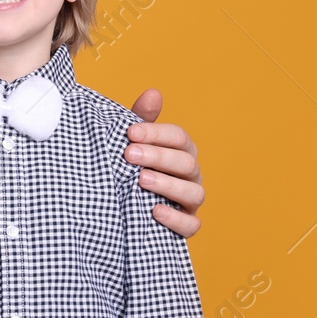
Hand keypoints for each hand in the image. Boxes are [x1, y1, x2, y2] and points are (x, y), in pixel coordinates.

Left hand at [124, 88, 203, 237]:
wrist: (122, 201)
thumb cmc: (132, 164)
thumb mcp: (134, 142)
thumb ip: (143, 119)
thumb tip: (153, 92)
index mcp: (182, 150)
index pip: (179, 137)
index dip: (156, 133)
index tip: (130, 132)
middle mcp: (192, 174)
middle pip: (186, 163)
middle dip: (158, 156)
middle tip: (129, 154)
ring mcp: (191, 200)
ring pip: (193, 193)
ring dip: (167, 185)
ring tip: (141, 179)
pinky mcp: (186, 223)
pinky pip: (191, 225)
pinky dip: (176, 219)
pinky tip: (155, 211)